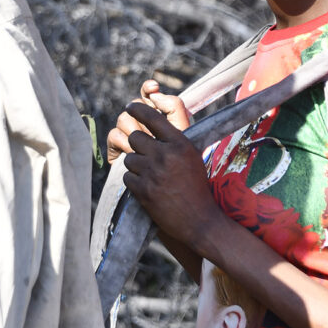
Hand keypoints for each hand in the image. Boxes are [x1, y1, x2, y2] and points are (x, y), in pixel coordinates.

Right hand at [106, 80, 190, 161]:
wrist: (174, 194)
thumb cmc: (183, 165)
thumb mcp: (184, 134)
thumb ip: (174, 109)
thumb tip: (155, 92)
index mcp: (159, 116)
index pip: (149, 94)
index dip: (148, 88)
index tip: (152, 88)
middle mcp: (142, 123)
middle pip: (135, 105)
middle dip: (143, 116)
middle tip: (154, 132)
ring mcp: (127, 135)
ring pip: (124, 120)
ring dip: (135, 132)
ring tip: (146, 147)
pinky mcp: (116, 148)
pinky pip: (115, 136)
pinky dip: (123, 144)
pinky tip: (131, 153)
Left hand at [121, 102, 222, 247]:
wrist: (199, 220)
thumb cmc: (196, 187)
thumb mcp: (192, 156)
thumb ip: (174, 141)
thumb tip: (152, 126)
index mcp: (180, 144)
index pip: (152, 117)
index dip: (138, 109)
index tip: (130, 107)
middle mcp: (166, 155)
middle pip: (135, 137)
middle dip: (138, 145)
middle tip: (146, 155)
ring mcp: (153, 173)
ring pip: (129, 158)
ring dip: (136, 166)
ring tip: (151, 176)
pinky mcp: (143, 191)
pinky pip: (127, 177)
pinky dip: (134, 182)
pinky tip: (148, 188)